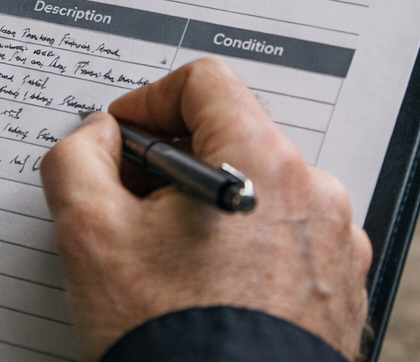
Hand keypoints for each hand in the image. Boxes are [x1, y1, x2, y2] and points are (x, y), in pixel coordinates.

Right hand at [39, 57, 370, 360]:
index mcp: (262, 161)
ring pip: (259, 194)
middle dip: (175, 164)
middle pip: (233, 138)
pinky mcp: (341, 291)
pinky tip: (207, 291)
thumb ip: (78, 156)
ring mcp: (335, 245)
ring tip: (169, 262)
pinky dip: (246, 252)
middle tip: (132, 207)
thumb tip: (98, 137)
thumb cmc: (168, 336)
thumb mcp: (88, 231)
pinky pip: (288, 243)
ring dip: (210, 210)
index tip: (123, 137)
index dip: (148, 101)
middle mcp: (314, 193)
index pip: (205, 83)